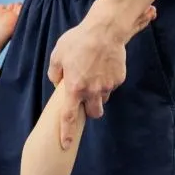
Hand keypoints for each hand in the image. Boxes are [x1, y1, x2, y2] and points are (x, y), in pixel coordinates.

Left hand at [46, 16, 128, 144]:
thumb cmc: (78, 40)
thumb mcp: (58, 55)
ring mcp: (107, 85)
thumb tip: (58, 82)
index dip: (66, 133)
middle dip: (91, 110)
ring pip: (104, 98)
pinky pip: (112, 85)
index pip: (69, 117)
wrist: (106, 29)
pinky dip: (108, 80)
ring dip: (99, 93)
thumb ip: (55, 73)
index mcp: (74, 88)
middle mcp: (92, 91)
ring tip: (94, 74)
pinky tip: (104, 65)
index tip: (65, 145)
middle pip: (94, 113)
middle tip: (86, 99)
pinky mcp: (119, 78)